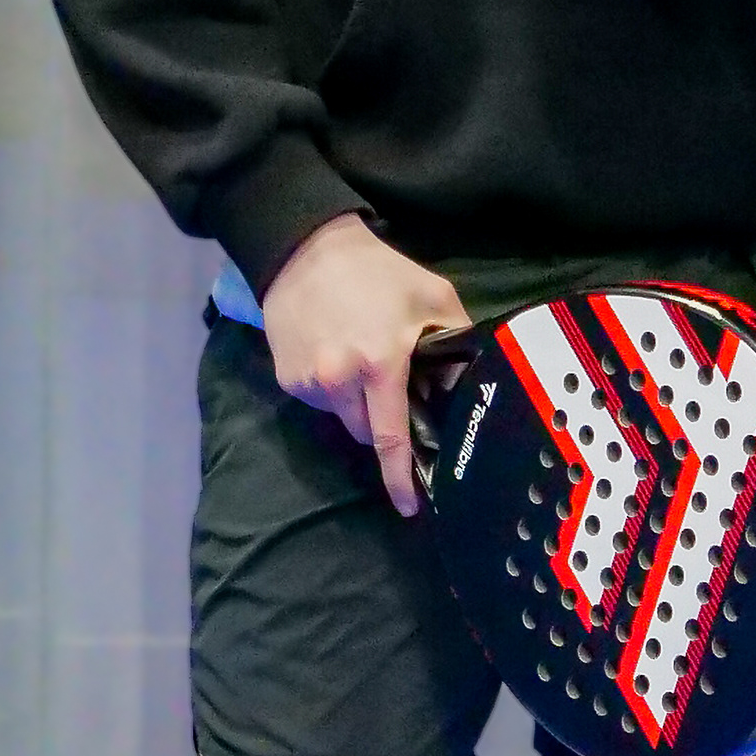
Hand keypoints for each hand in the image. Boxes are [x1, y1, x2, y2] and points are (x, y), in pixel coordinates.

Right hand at [260, 215, 471, 514]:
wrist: (305, 248)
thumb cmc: (378, 272)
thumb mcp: (433, 296)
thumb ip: (455, 340)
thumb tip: (468, 384)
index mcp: (379, 363)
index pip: (392, 437)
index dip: (401, 476)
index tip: (410, 506)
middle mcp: (338, 380)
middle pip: (366, 431)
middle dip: (384, 422)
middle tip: (395, 389)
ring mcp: (308, 382)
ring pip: (343, 417)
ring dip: (358, 403)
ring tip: (363, 359)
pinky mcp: (286, 378)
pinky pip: (320, 400)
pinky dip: (334, 389)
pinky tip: (337, 353)